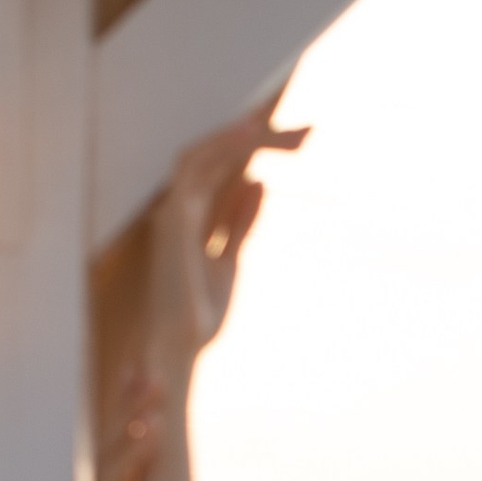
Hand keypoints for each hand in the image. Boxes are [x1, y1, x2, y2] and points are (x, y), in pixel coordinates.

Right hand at [142, 105, 307, 376]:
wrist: (181, 348)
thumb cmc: (200, 313)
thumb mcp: (230, 259)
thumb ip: (240, 221)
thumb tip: (257, 183)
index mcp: (193, 217)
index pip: (226, 168)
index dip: (259, 148)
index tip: (302, 140)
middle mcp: (179, 207)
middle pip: (221, 156)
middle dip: (264, 137)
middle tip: (309, 133)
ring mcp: (172, 209)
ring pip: (208, 152)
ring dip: (250, 136)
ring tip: (294, 133)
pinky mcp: (172, 215)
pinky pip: (195, 166)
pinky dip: (224, 146)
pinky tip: (256, 134)